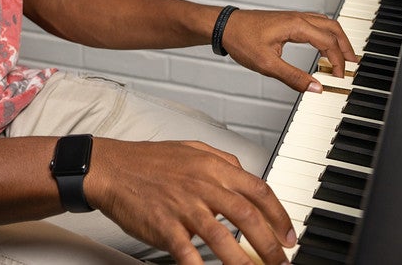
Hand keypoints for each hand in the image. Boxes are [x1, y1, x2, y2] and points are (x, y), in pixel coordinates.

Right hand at [84, 138, 295, 264]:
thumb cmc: (150, 160)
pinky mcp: (164, 225)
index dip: (279, 215)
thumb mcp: (193, 148)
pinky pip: (188, 251)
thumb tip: (245, 173)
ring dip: (244, 261)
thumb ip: (222, 160)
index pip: (259, 190)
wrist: (112, 167)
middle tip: (282, 262)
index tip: (288, 235)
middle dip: (271, 244)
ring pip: (223, 237)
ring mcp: (184, 206)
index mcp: (214, 167)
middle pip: (248, 216)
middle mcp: (203, 185)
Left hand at [221, 9, 357, 92]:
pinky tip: (324, 45)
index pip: (328, 42)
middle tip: (353, 63)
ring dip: (337, 38)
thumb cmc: (242, 40)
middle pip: (333, 28)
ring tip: (344, 55)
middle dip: (346, 46)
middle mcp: (298, 18)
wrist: (225, 26)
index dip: (337, 60)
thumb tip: (315, 87)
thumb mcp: (267, 64)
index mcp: (296, 26)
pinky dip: (326, 34)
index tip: (340, 76)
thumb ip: (293, 77)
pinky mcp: (288, 21)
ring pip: (325, 23)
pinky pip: (315, 24)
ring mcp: (294, 17)